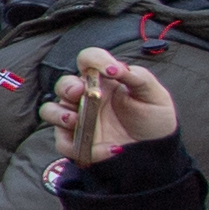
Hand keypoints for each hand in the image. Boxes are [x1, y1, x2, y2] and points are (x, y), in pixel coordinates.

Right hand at [61, 49, 180, 161]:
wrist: (158, 148)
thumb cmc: (154, 116)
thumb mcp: (154, 93)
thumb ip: (137, 76)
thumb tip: (116, 67)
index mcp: (102, 80)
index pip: (88, 60)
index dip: (95, 60)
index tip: (111, 71)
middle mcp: (85, 96)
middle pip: (63, 84)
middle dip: (67, 87)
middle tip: (80, 92)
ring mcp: (78, 119)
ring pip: (50, 111)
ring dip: (58, 114)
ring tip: (76, 121)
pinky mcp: (76, 142)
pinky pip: (65, 143)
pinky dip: (81, 148)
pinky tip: (108, 150)